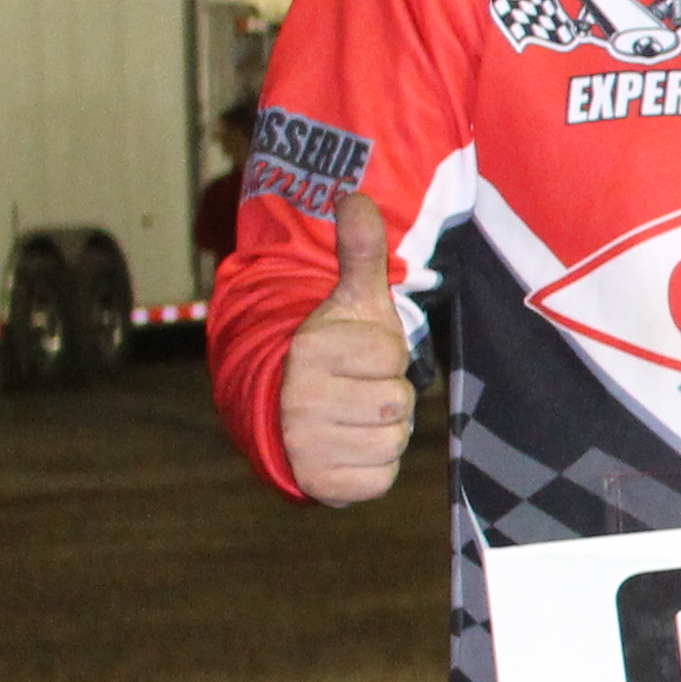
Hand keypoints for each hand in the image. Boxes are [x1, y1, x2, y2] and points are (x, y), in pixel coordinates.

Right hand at [278, 189, 417, 504]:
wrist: (283, 411)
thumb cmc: (331, 353)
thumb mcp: (349, 302)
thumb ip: (359, 253)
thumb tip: (356, 196)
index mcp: (309, 351)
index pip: (392, 356)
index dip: (386, 355)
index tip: (359, 355)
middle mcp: (300, 400)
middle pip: (397, 401)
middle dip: (389, 393)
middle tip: (359, 388)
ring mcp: (306, 446)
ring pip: (393, 439)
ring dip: (384, 429)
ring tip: (353, 415)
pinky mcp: (320, 485)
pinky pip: (381, 477)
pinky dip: (374, 465)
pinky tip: (350, 446)